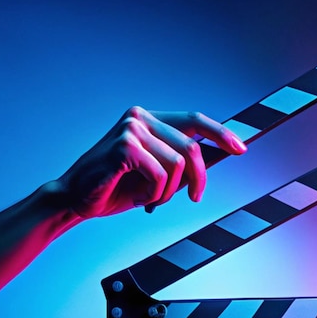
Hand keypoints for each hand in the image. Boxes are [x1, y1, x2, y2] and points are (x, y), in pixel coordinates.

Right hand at [56, 107, 246, 217]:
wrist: (75, 199)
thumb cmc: (115, 187)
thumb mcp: (155, 174)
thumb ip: (180, 163)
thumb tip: (217, 158)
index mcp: (148, 120)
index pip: (193, 119)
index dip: (220, 133)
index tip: (241, 148)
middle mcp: (140, 118)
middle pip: (192, 147)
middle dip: (199, 178)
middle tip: (194, 197)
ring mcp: (131, 130)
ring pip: (177, 165)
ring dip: (167, 192)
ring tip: (149, 198)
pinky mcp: (124, 147)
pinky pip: (160, 176)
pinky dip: (154, 195)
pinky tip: (139, 198)